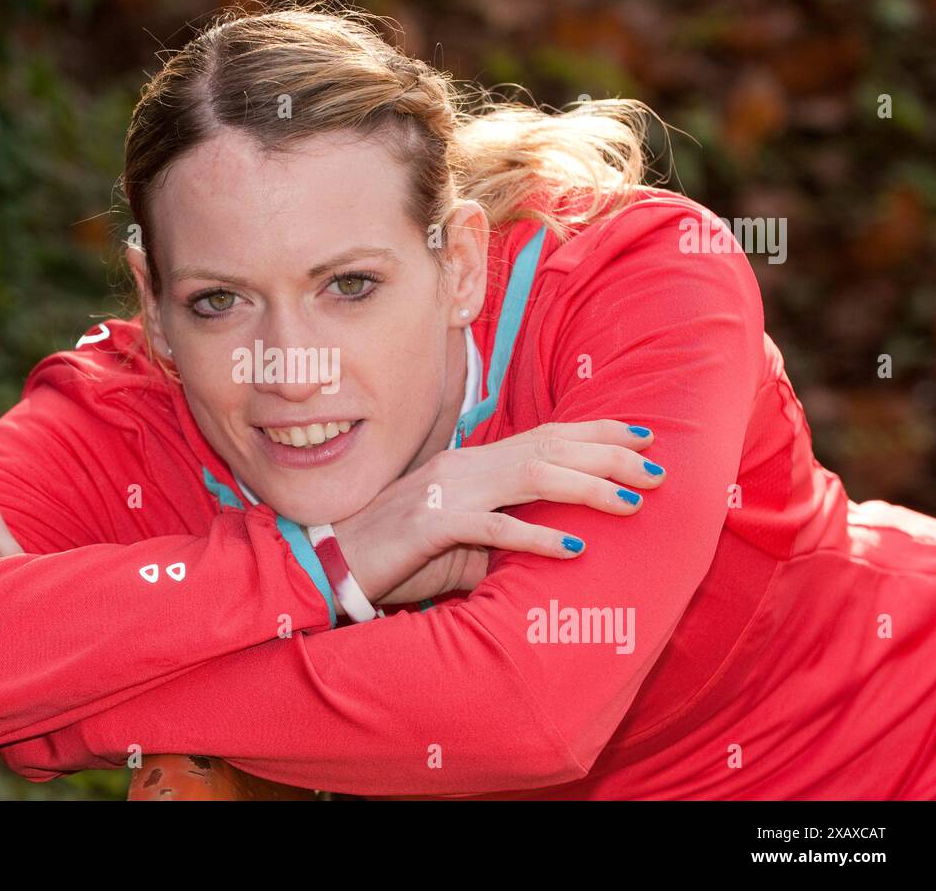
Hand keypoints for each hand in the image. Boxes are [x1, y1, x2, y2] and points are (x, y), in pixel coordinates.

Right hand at [331, 420, 664, 604]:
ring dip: (588, 487)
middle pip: (549, 448)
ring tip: (631, 502)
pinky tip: (573, 549)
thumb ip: (502, 537)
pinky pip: (493, 527)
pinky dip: (536, 537)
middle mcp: (464, 466)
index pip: (544, 436)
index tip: (642, 435)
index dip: (596, 432)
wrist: (334, 561)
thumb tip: (549, 549)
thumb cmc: (396, 553)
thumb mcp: (459, 541)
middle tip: (657, 468)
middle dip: (609, 454)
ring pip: (532, 477)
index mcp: (470, 462)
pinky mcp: (431, 524)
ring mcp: (448, 491)